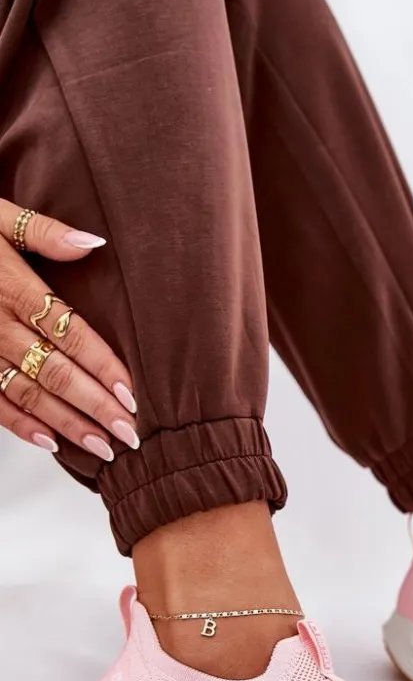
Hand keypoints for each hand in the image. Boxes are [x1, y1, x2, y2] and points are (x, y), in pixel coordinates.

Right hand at [0, 200, 137, 458]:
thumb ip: (43, 231)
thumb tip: (92, 242)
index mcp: (12, 285)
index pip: (69, 332)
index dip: (103, 365)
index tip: (132, 393)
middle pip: (55, 371)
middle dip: (95, 407)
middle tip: (130, 434)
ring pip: (28, 393)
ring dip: (67, 424)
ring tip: (103, 448)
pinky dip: (20, 425)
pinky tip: (51, 443)